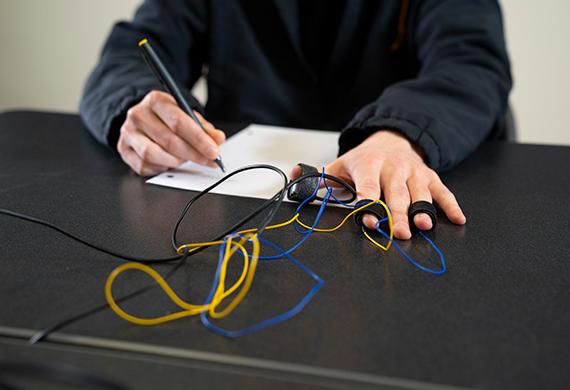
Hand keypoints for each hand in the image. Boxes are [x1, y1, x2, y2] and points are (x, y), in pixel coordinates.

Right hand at [117, 90, 225, 175]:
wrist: (144, 119)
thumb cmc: (168, 118)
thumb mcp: (187, 116)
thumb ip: (204, 128)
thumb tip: (218, 139)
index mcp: (155, 101)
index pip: (179, 122)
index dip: (198, 139)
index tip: (214, 151)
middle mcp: (138, 114)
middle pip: (169, 140)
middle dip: (193, 154)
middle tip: (209, 161)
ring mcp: (128, 133)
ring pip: (154, 154)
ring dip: (175, 161)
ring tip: (185, 159)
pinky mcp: (124, 149)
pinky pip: (144, 166)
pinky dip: (161, 168)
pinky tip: (170, 163)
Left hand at [291, 130, 465, 238]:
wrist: (392, 139)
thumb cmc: (365, 159)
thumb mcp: (341, 164)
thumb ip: (320, 176)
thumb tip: (293, 175)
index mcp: (369, 165)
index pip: (367, 186)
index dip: (368, 203)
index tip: (367, 218)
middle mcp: (393, 168)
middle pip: (396, 193)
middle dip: (398, 213)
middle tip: (399, 233)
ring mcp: (414, 172)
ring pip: (420, 192)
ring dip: (424, 209)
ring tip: (425, 226)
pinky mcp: (430, 176)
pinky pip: (443, 190)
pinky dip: (450, 205)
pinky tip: (457, 219)